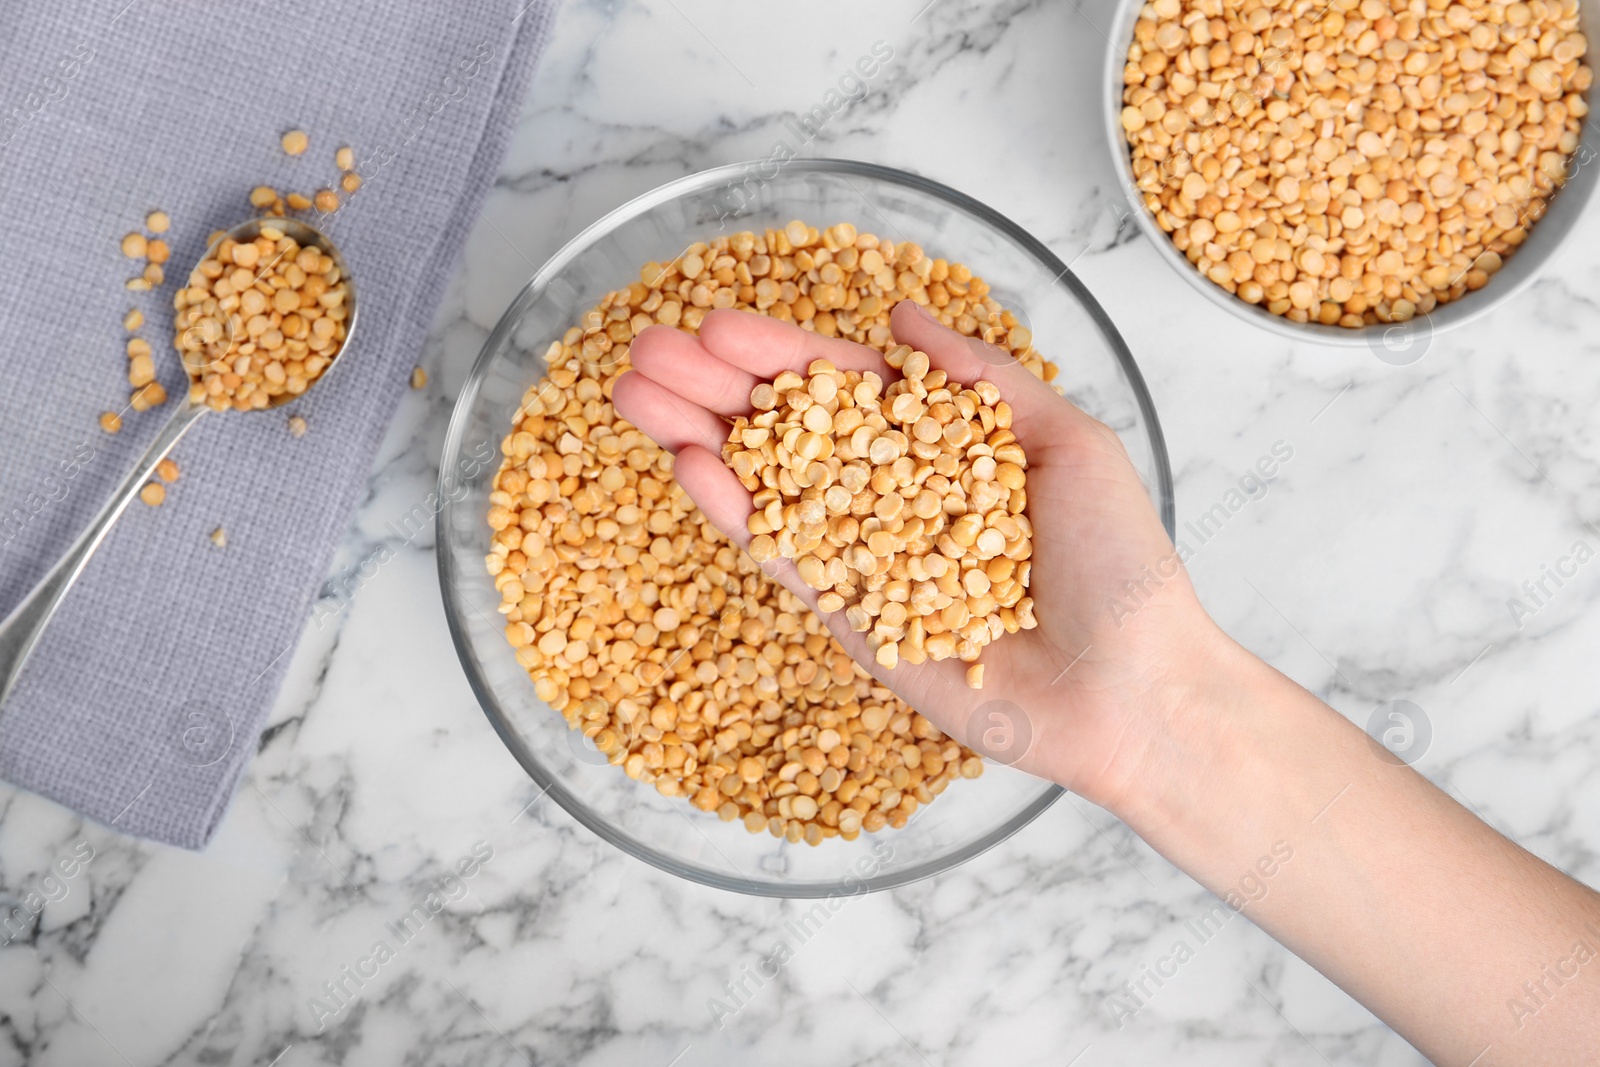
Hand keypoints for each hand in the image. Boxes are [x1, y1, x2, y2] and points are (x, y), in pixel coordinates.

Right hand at [612, 300, 1222, 809]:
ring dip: (701, 440)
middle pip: (791, 431)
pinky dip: (736, 512)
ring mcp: (868, 558)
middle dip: (716, 388)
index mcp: (946, 448)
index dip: (782, 354)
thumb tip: (903, 310)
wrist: (1129, 689)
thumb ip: (982, 378)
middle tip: (645, 350)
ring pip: (771, 487)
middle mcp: (896, 498)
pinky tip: (686, 464)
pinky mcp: (853, 619)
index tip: (717, 322)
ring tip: (633, 395)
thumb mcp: (1067, 443)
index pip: (848, 386)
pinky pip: (784, 557)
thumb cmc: (1119, 564)